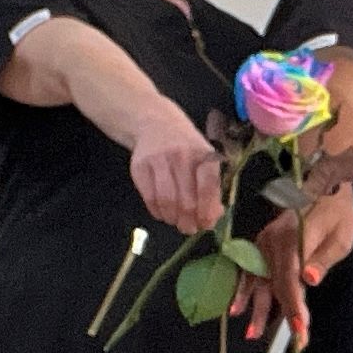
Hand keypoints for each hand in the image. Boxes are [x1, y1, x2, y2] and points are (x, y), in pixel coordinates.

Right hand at [129, 100, 222, 233]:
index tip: (206, 224)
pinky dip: (157, 211)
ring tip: (176, 222)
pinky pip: (148, 196)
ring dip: (172, 218)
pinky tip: (163, 214)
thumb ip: (211, 188)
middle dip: (189, 219)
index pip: (208, 186)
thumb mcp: (205, 160)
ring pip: (166, 199)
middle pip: (186, 198)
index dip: (207, 209)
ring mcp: (158, 160)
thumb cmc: (188, 148)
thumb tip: (214, 217)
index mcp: (203, 155)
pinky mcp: (139, 166)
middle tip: (189, 229)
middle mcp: (181, 156)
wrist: (156, 124)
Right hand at [240, 192, 352, 345]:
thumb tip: (308, 279)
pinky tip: (236, 308)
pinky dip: (243, 290)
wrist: (324, 186)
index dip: (294, 305)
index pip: (290, 278)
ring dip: (257, 308)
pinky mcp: (260, 245)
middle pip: (274, 284)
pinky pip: (250, 271)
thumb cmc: (337, 213)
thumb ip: (323, 259)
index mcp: (293, 238)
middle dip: (281, 314)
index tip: (301, 329)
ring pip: (258, 280)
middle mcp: (271, 241)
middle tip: (292, 339)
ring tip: (253, 334)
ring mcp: (263, 243)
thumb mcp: (340, 236)